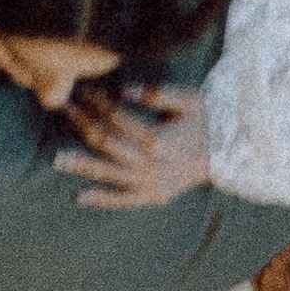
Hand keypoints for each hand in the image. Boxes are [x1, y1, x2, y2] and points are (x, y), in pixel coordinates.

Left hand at [55, 86, 211, 209]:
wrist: (231, 154)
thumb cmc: (208, 121)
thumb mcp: (188, 99)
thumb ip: (157, 94)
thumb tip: (124, 89)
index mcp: (159, 138)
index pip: (119, 117)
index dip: (99, 102)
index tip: (83, 90)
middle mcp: (152, 164)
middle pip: (108, 143)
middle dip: (83, 124)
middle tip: (61, 111)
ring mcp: (152, 183)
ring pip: (110, 173)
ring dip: (83, 165)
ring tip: (58, 159)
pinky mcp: (154, 197)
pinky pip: (124, 201)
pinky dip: (103, 200)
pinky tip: (80, 198)